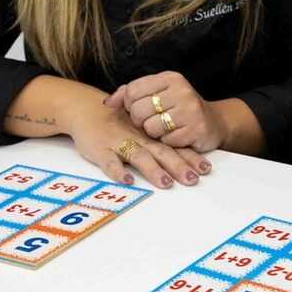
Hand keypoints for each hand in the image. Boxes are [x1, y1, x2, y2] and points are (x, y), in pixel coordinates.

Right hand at [67, 98, 208, 189]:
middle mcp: (138, 138)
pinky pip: (109, 162)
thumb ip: (161, 137)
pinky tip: (128, 180)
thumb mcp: (141, 124)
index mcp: (150, 134)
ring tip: (166, 182)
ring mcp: (119, 144)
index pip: (175, 146)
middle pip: (162, 153)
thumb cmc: (117, 119)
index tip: (205, 169)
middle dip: (178, 166)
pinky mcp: (100, 150)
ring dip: (153, 170)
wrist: (85, 109)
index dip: (190, 157)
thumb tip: (186, 154)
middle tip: (193, 179)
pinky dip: (118, 171)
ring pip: (139, 157)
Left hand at [105, 71, 224, 152]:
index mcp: (170, 78)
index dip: (129, 105)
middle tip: (151, 122)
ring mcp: (190, 109)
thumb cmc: (180, 108)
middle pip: (138, 110)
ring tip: (165, 128)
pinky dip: (168, 142)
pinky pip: (166, 141)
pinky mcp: (196, 129)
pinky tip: (177, 135)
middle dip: (140, 121)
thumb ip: (131, 94)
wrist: (214, 123)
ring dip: (154, 133)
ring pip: (150, 127)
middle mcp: (181, 90)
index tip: (139, 109)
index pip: (132, 90)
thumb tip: (108, 102)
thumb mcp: (158, 94)